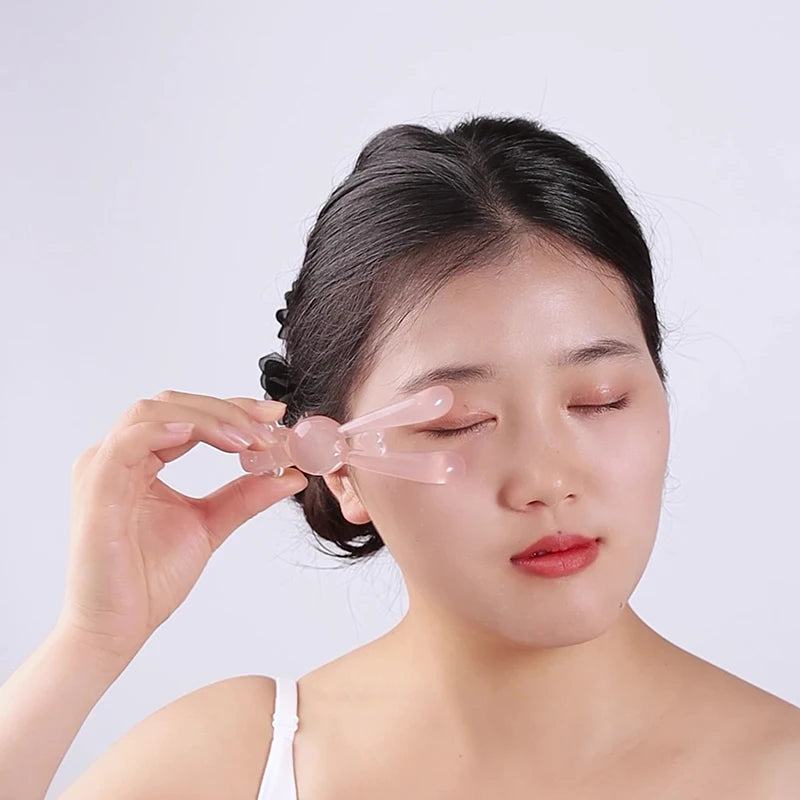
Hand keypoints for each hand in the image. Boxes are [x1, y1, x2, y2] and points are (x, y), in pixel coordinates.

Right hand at [56, 390, 307, 661]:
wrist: (117, 628)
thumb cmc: (148, 579)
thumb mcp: (210, 525)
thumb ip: (245, 496)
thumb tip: (290, 475)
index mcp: (141, 460)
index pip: (188, 414)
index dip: (233, 408)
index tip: (274, 415)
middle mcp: (119, 456)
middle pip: (173, 404)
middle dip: (227, 409)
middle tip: (269, 425)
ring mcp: (103, 468)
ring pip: (154, 413)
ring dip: (208, 419)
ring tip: (248, 440)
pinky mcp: (97, 488)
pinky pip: (128, 443)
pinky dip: (167, 431)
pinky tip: (201, 436)